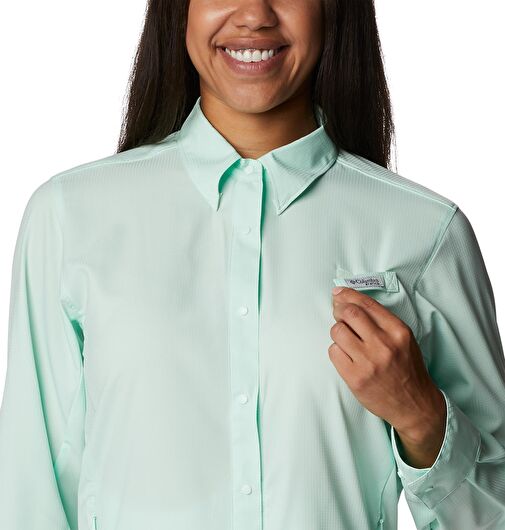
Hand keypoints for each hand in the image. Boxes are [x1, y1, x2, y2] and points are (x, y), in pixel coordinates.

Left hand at [328, 286, 445, 441]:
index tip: (338, 292)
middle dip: (338, 309)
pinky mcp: (355, 377)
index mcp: (398, 331)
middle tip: (337, 312)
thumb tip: (350, 301)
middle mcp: (383, 344)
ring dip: (337, 331)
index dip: (348, 294)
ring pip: (337, 331)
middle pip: (349, 313)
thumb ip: (381, 321)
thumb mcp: (403, 339)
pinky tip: (346, 355)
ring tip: (345, 338)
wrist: (415, 405)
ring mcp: (368, 362)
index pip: (366, 304)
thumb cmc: (407, 368)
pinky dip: (336, 350)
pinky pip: (333, 352)